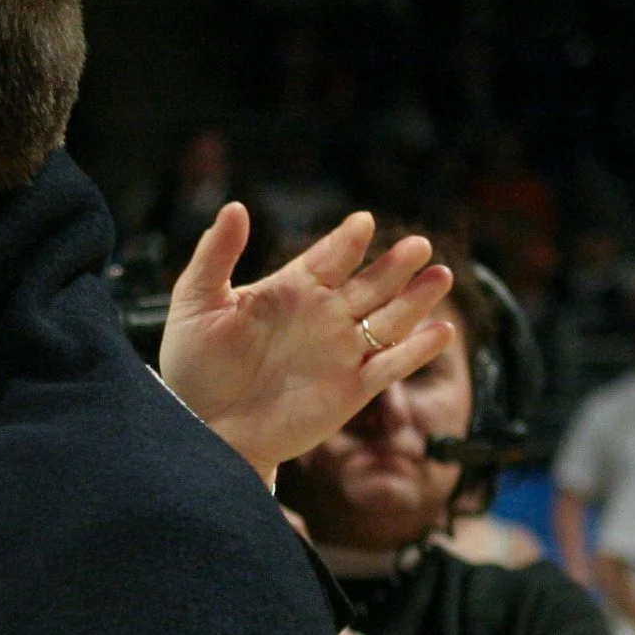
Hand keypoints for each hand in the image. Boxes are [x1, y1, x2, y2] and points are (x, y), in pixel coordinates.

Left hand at [158, 205, 455, 484]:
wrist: (201, 427)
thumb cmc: (193, 368)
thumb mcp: (195, 304)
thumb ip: (215, 256)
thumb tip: (233, 206)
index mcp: (292, 289)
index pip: (330, 257)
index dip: (348, 241)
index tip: (362, 224)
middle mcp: (324, 315)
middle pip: (371, 282)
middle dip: (395, 264)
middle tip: (417, 244)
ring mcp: (341, 351)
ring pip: (390, 318)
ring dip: (417, 298)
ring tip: (439, 275)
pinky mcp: (351, 389)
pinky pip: (391, 365)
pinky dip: (417, 350)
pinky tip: (441, 331)